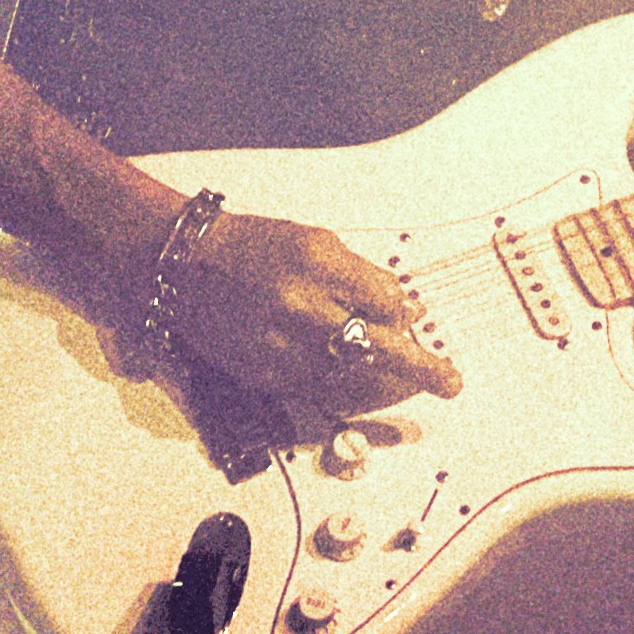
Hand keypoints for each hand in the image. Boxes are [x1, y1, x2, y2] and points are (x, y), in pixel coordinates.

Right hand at [170, 209, 459, 427]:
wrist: (184, 266)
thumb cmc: (251, 248)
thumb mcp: (313, 242)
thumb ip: (358, 276)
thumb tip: (402, 309)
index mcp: (315, 262)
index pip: (385, 300)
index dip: (401, 311)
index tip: (407, 314)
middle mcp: (300, 306)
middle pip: (378, 348)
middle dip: (420, 369)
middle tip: (449, 383)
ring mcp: (282, 346)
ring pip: (354, 380)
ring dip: (389, 386)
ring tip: (412, 388)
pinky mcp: (267, 374)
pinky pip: (323, 391)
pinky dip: (351, 391)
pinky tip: (367, 389)